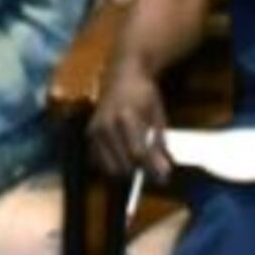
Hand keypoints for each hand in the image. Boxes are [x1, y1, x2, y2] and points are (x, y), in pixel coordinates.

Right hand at [90, 61, 170, 180]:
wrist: (122, 75)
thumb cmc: (144, 93)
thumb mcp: (157, 116)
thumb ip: (159, 144)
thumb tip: (165, 171)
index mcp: (126, 117)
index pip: (138, 153)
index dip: (152, 169)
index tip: (164, 178)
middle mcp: (106, 125)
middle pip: (123, 164)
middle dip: (141, 173)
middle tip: (154, 172)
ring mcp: (95, 130)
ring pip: (110, 167)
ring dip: (127, 171)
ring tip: (140, 164)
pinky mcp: (89, 134)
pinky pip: (99, 162)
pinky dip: (113, 165)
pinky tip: (124, 157)